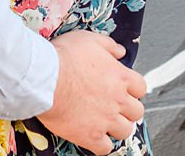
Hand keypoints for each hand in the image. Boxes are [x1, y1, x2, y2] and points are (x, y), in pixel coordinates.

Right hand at [39, 30, 145, 154]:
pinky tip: (95, 138)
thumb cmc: (63, 57)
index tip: (125, 90)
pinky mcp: (90, 136)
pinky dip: (102, 145)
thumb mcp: (88, 39)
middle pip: (137, 112)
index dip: (133, 89)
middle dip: (128, 110)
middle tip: (116, 107)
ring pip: (125, 131)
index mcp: (120, 77)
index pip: (140, 88)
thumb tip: (120, 51)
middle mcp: (117, 100)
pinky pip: (105, 149)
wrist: (44, 78)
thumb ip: (108, 45)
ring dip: (117, 127)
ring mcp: (105, 120)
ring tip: (107, 123)